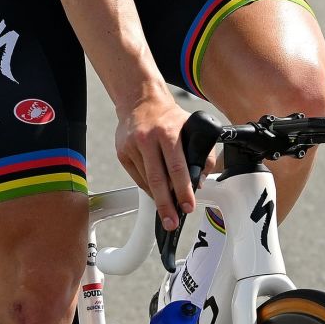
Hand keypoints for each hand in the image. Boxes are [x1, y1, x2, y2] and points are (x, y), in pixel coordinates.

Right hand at [114, 91, 195, 229]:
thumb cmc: (170, 117)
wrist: (141, 100)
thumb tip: (199, 181)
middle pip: (158, 179)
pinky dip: (147, 187)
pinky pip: (136, 177)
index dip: (183, 190)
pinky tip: (155, 191)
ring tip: (166, 209)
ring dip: (157, 197)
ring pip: (146, 180)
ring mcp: (132, 146)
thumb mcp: (192, 128)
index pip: (177, 167)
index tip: (187, 207)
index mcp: (169, 133)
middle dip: (165, 205)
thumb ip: (203, 153)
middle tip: (172, 222)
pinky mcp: (122, 152)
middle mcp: (148, 139)